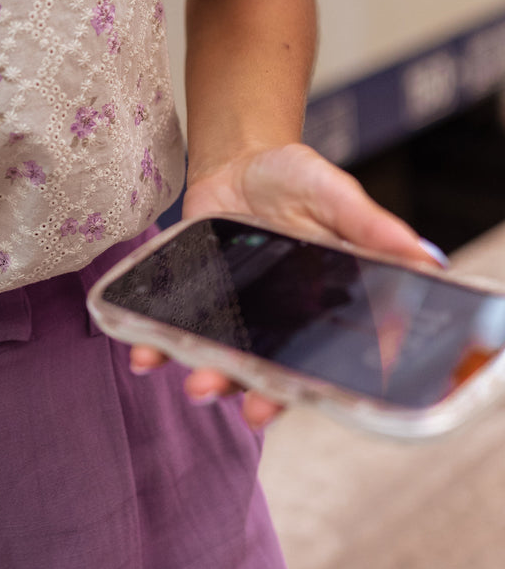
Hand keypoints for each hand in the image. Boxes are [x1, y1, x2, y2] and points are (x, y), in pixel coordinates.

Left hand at [129, 141, 446, 425]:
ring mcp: (234, 316)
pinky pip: (172, 333)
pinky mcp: (193, 301)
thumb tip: (425, 258)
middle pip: (268, 374)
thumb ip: (369, 225)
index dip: (312, 387)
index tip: (302, 400)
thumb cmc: (294, 178)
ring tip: (197, 385)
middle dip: (256, 395)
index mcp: (321, 308)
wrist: (236, 159)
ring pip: (220, 362)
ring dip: (208, 378)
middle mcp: (277, 323)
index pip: (320, 361)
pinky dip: (155, 347)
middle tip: (249, 409)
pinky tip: (143, 354)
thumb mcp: (332, 193)